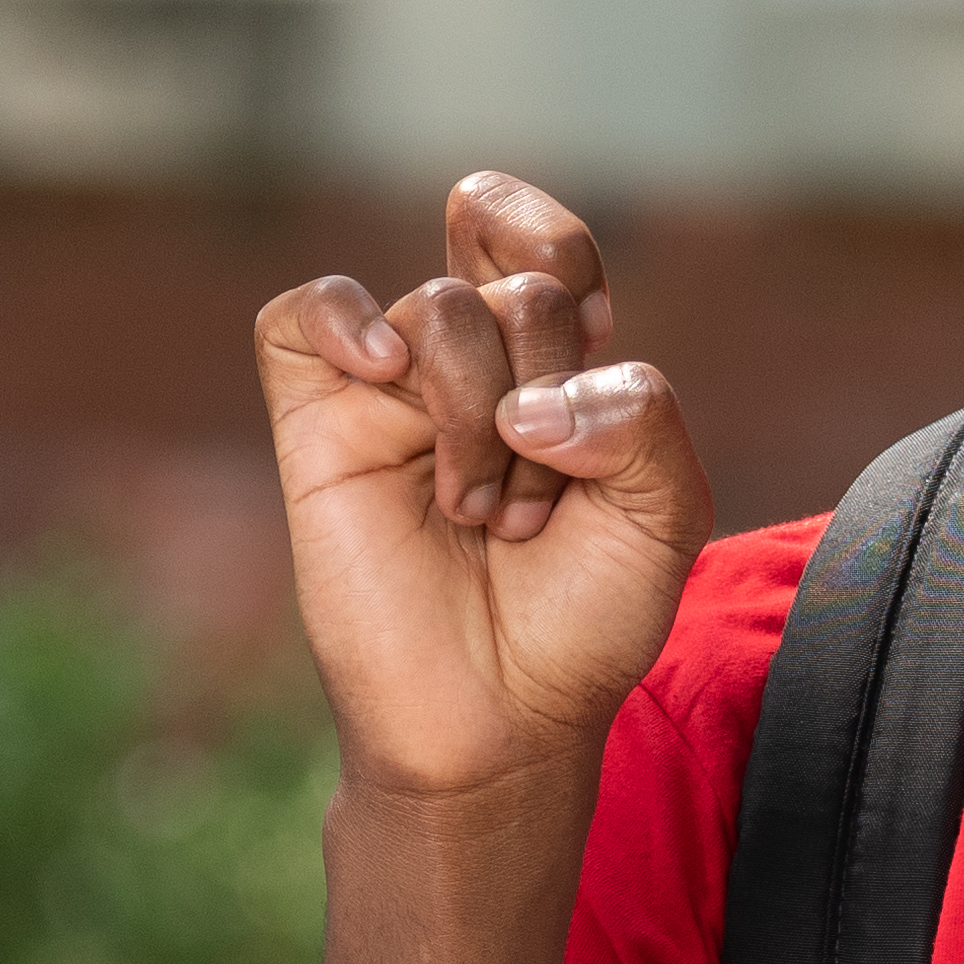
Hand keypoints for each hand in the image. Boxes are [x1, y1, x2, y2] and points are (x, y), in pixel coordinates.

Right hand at [252, 172, 722, 807]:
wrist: (500, 720)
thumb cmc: (583, 620)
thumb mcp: (664, 511)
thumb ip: (642, 415)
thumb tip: (526, 402)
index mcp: (551, 366)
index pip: (545, 243)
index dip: (560, 250)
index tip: (591, 335)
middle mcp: (469, 365)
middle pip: (515, 287)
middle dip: (551, 394)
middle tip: (537, 506)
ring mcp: (389, 391)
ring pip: (437, 308)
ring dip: (479, 419)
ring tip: (481, 513)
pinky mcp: (317, 427)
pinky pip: (299, 317)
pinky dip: (341, 319)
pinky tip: (383, 373)